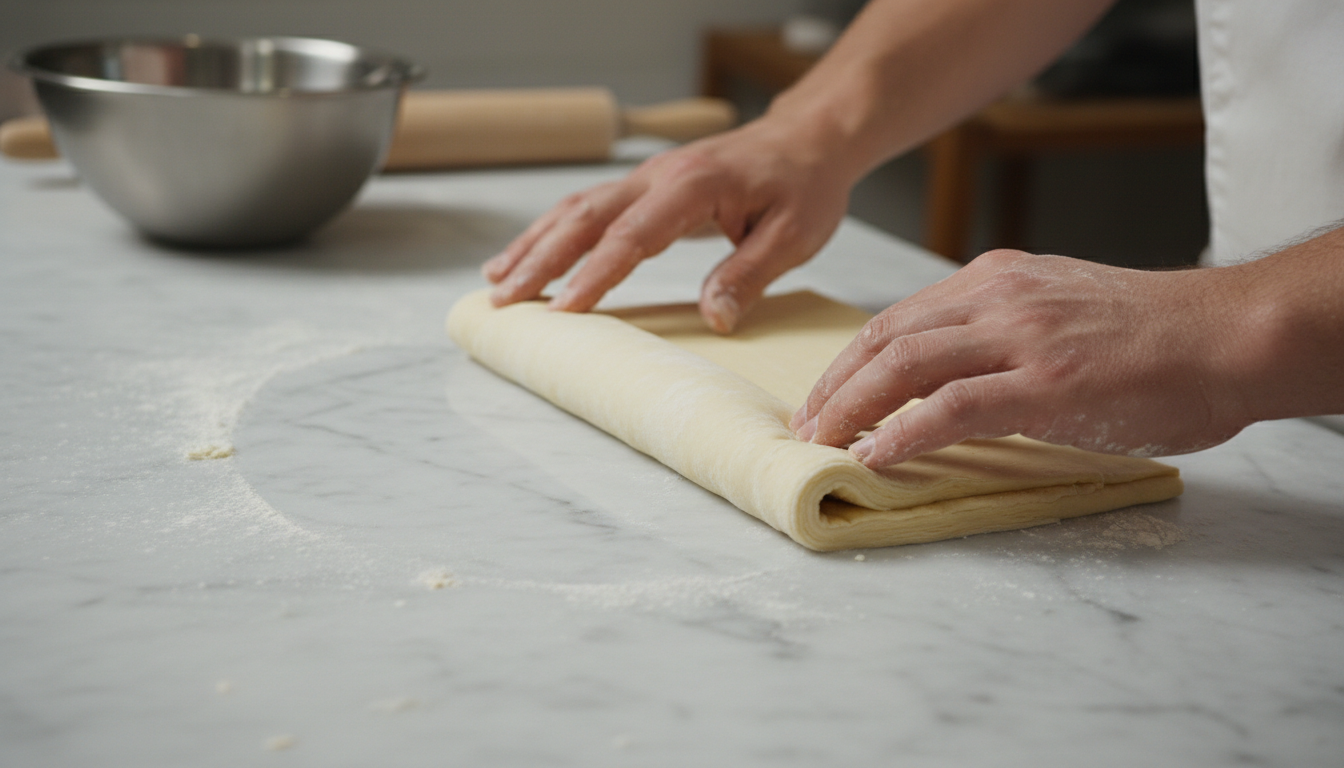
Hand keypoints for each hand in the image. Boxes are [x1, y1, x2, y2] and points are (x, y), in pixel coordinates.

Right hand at [482, 117, 854, 332]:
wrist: (806, 139)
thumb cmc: (802, 185)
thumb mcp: (794, 235)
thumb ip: (749, 274)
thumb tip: (715, 317)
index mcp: (694, 187)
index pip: (632, 235)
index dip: (595, 274)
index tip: (563, 309)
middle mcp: (659, 176)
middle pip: (584, 217)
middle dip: (539, 259)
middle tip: (505, 300)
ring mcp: (647, 177)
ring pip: (575, 209)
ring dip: (534, 245)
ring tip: (498, 283)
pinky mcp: (644, 185)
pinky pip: (587, 206)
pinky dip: (551, 231)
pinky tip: (528, 255)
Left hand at [791, 249, 1257, 466]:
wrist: (1225, 336)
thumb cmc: (1150, 334)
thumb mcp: (1058, 308)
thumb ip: (1000, 329)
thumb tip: (949, 375)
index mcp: (996, 278)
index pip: (898, 318)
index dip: (851, 362)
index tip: (825, 398)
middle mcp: (998, 297)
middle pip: (886, 338)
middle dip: (835, 387)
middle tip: (804, 428)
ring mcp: (1021, 337)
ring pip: (905, 366)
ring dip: (851, 409)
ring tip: (821, 444)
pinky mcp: (1046, 383)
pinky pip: (952, 408)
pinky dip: (903, 434)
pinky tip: (875, 457)